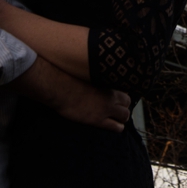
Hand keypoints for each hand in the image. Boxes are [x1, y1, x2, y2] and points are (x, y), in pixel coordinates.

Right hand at [9, 57, 130, 131]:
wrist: (58, 88)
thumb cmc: (67, 75)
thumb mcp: (85, 69)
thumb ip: (94, 69)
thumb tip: (92, 60)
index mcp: (108, 81)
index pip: (125, 87)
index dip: (122, 92)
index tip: (118, 94)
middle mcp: (111, 95)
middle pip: (128, 102)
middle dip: (124, 105)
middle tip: (118, 107)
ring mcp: (106, 108)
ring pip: (125, 115)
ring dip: (122, 117)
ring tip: (117, 118)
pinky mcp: (98, 120)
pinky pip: (116, 127)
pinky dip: (117, 127)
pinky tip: (114, 126)